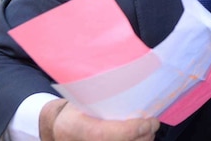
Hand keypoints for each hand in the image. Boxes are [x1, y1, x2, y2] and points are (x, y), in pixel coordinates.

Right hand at [40, 99, 158, 140]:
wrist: (57, 128)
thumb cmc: (72, 109)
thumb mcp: (81, 97)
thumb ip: (101, 93)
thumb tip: (130, 76)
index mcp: (74, 126)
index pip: (105, 134)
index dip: (131, 130)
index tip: (148, 122)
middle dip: (142, 136)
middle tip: (153, 124)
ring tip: (148, 130)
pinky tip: (139, 137)